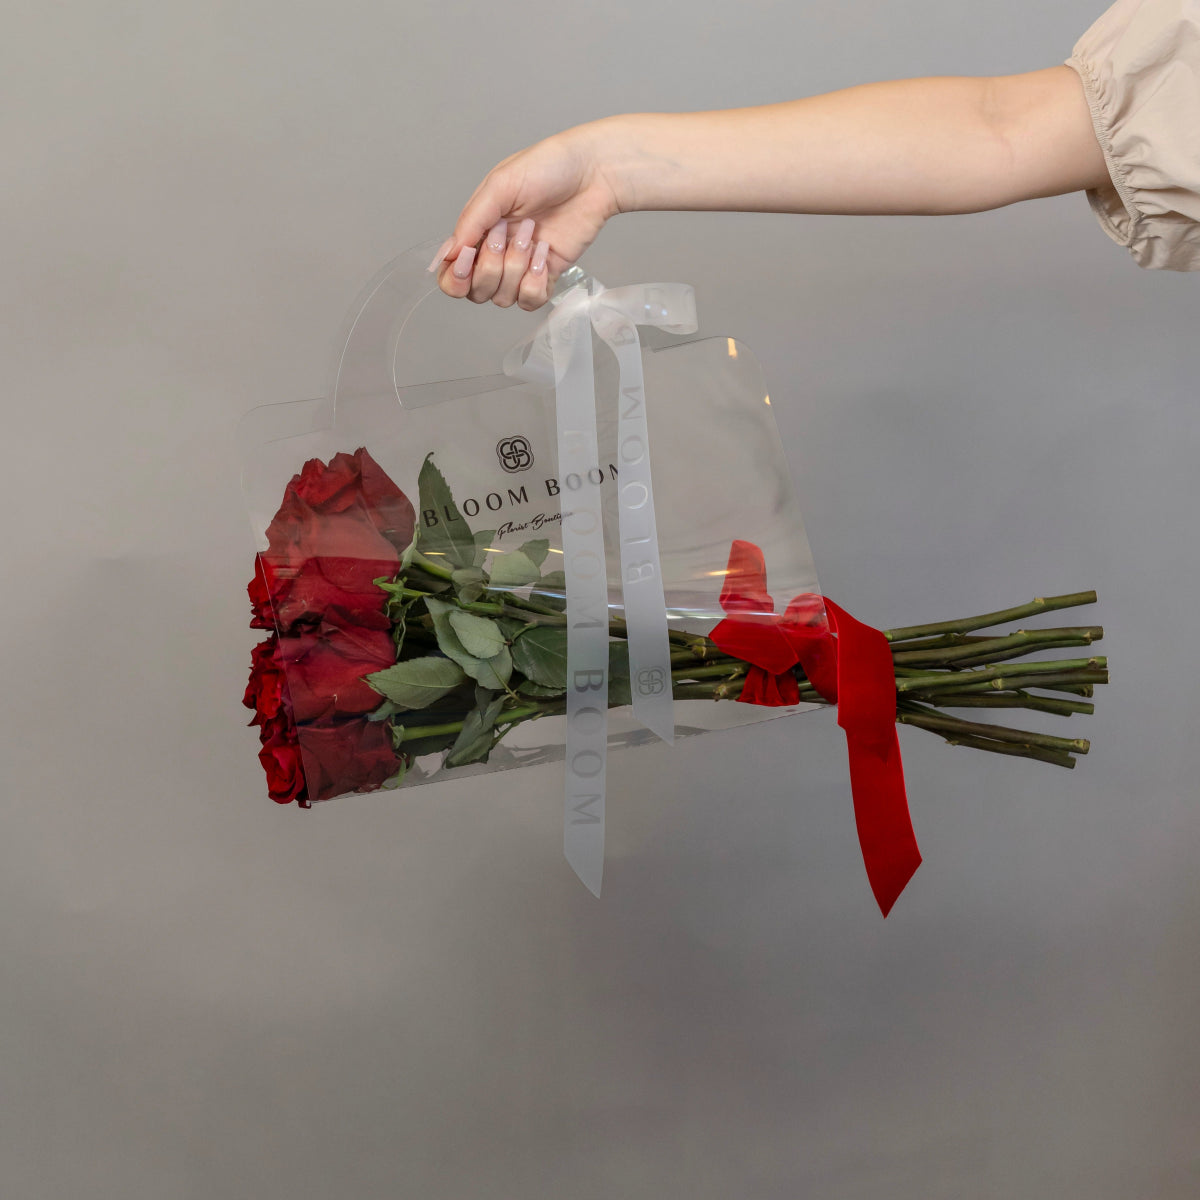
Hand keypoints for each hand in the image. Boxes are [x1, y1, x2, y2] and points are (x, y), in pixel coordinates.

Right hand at [428, 120, 624, 310]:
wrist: (592, 173)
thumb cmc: (547, 167)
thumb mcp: (500, 184)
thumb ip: (472, 220)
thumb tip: (449, 254)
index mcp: (477, 231)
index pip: (451, 274)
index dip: (455, 278)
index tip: (468, 259)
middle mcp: (496, 254)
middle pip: (477, 292)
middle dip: (491, 267)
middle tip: (507, 234)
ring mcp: (521, 267)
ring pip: (503, 299)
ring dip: (516, 269)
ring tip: (532, 236)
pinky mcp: (546, 276)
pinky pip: (530, 301)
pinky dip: (535, 283)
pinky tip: (544, 254)